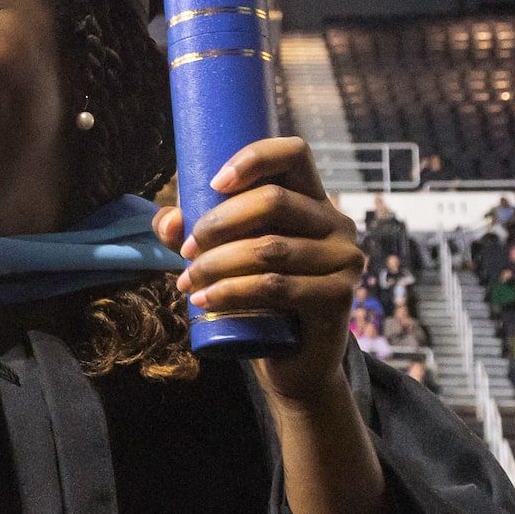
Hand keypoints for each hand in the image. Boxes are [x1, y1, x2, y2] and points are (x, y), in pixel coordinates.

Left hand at [153, 137, 364, 407]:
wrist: (293, 361)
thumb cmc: (257, 297)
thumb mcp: (222, 256)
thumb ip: (190, 233)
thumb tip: (170, 220)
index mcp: (312, 200)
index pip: (294, 153)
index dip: (253, 158)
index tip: (212, 183)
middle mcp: (336, 223)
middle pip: (274, 201)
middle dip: (218, 223)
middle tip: (186, 251)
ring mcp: (344, 260)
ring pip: (270, 249)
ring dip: (217, 264)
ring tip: (187, 282)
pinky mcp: (339, 297)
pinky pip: (278, 287)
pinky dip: (232, 292)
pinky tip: (204, 301)